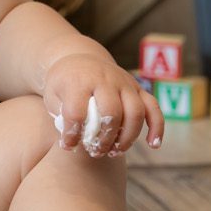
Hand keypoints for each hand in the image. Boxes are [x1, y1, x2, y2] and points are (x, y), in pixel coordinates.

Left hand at [41, 52, 162, 157]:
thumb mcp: (53, 94)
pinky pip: (153, 107)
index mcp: (79, 81)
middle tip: (96, 152)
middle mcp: (105, 80)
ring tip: (114, 152)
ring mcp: (124, 83)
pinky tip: (153, 145)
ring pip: (135, 112)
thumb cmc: (65, 83)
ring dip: (127, 137)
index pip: (77, 111)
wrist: (80, 58)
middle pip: (112, 112)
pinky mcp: (138, 88)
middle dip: (105, 138)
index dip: (73, 133)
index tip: (68, 145)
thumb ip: (60, 116)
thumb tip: (70, 144)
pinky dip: (157, 127)